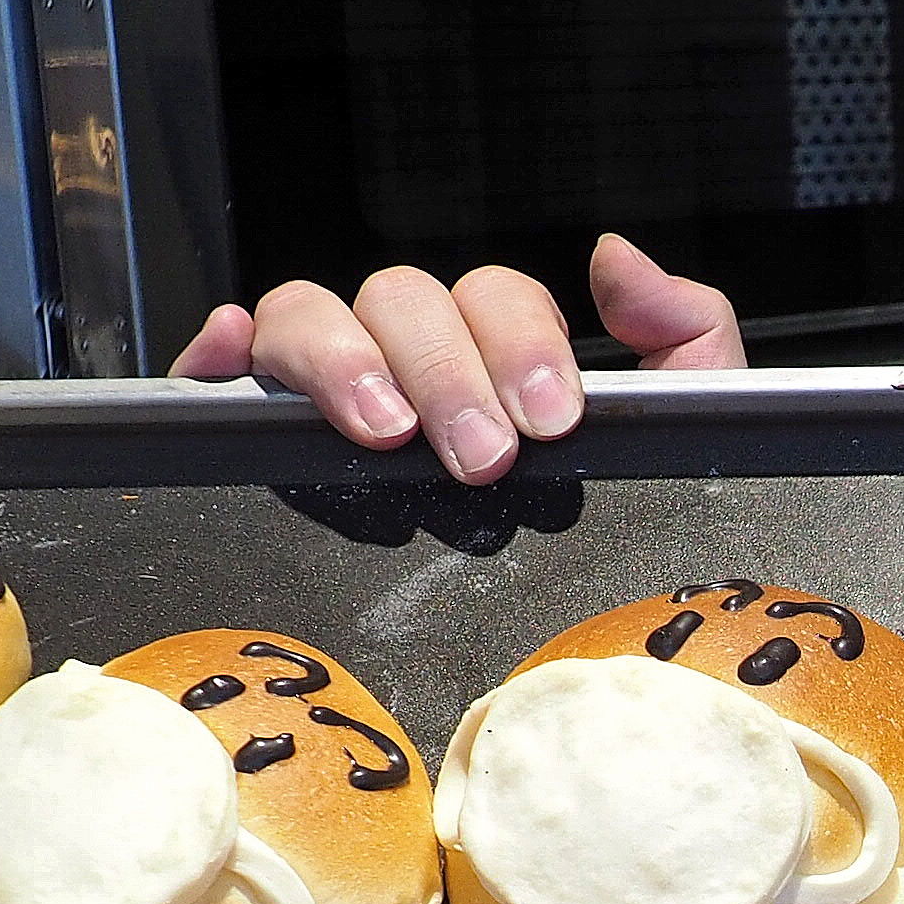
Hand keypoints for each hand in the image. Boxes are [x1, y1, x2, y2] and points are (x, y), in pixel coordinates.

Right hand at [170, 233, 744, 480]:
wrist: (575, 645)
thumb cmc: (613, 524)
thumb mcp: (681, 429)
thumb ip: (684, 335)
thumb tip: (612, 258)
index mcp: (494, 346)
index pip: (492, 298)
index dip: (519, 343)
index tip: (552, 421)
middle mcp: (410, 353)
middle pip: (399, 298)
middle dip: (444, 371)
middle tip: (484, 457)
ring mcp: (330, 383)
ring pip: (307, 313)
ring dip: (343, 362)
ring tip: (385, 434)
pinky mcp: (260, 427)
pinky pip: (224, 364)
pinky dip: (219, 350)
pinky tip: (228, 356)